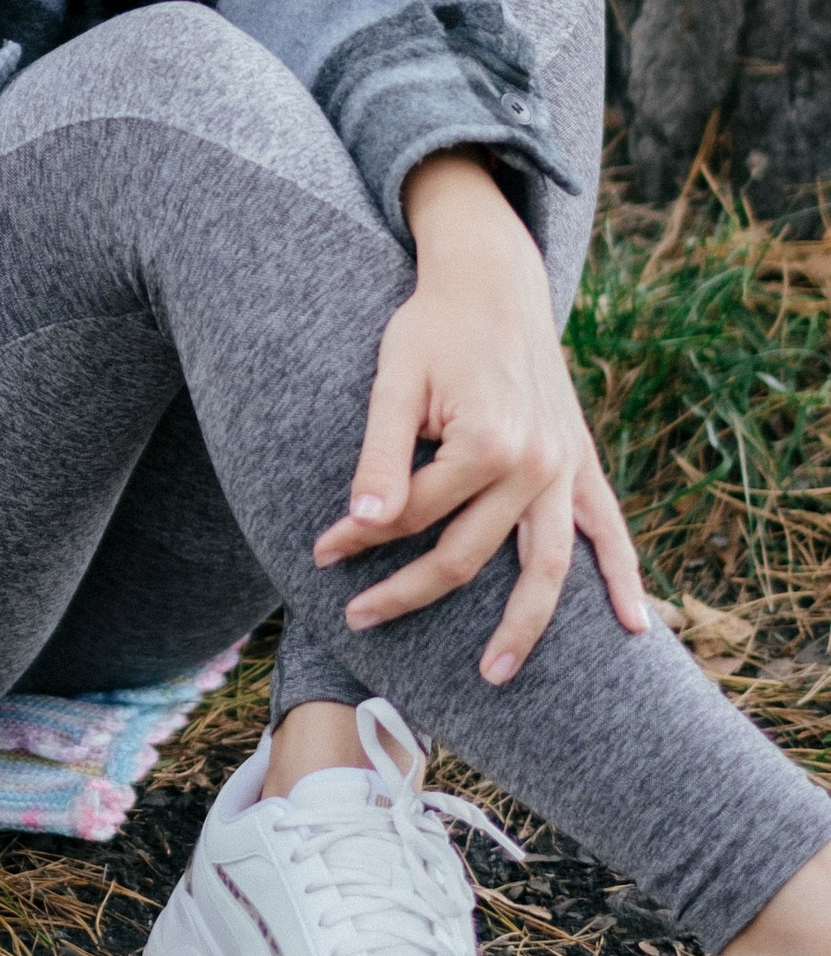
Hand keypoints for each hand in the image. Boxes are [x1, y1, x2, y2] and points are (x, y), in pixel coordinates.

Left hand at [313, 150, 650, 682]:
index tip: (320, 551)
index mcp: (486, 443)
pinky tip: (636, 629)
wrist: (493, 282)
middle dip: (408, 591)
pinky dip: (626, 580)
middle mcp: (535, 466)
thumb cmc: (432, 326)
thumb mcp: (394, 379)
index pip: (412, 514)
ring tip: (493, 673)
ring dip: (523, 626)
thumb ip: (381, 453)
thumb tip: (363, 520)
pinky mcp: (581, 465)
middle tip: (358, 619)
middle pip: (468, 555)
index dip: (360, 536)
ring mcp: (565, 470)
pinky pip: (610, 532)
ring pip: (548, 568)